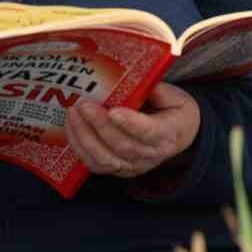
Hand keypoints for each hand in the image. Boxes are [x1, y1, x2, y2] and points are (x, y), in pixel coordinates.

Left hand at [66, 82, 200, 178]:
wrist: (180, 135)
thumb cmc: (175, 112)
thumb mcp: (177, 97)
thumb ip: (158, 90)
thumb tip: (134, 82)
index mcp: (169, 133)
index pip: (148, 132)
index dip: (130, 123)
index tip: (113, 111)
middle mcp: (151, 154)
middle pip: (122, 145)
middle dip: (99, 125)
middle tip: (83, 105)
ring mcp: (133, 166)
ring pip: (105, 159)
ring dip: (84, 137)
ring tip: (72, 115)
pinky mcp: (119, 170)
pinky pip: (95, 165)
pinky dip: (80, 148)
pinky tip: (71, 129)